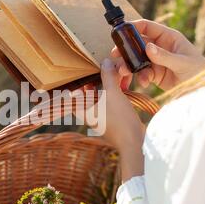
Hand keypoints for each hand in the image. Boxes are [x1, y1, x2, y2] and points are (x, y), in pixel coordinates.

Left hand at [83, 58, 144, 181]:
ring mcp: (99, 117)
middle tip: (95, 70)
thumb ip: (108, 77)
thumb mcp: (114, 94)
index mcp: (82, 110)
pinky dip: (110, 94)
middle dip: (91, 82)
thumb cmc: (120, 120)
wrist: (134, 141)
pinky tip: (118, 85)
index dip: (73, 84)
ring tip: (108, 74)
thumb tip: (105, 61)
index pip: (71, 96)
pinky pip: (106, 102)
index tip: (76, 74)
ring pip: (97, 98)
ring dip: (103, 87)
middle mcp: (88, 114)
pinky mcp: (109, 118)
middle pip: (85, 95)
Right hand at [112, 19, 204, 89]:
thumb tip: (148, 47)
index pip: (148, 27)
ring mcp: (156, 61)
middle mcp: (160, 47)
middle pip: (137, 44)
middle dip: (126, 50)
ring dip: (129, 66)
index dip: (134, 27)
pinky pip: (141, 73)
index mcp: (168, 37)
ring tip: (125, 73)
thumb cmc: (199, 71)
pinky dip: (139, 78)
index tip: (121, 31)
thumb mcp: (183, 63)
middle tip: (115, 55)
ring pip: (136, 60)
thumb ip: (165, 56)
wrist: (203, 90)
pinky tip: (144, 83)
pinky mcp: (154, 74)